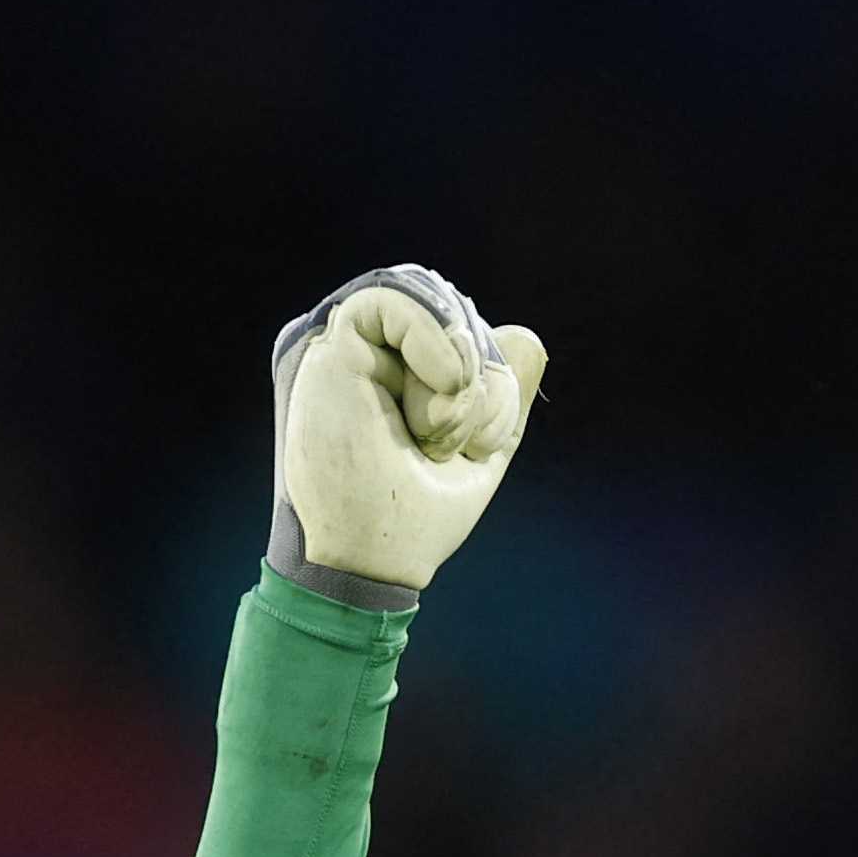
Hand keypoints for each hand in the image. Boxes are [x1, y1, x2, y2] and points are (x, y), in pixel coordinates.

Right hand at [266, 264, 545, 605]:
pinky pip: (397, 296)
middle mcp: (369, 357)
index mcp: (397, 379)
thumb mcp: (478, 450)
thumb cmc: (413, 520)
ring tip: (429, 436)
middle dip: (482, 385)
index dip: (492, 386)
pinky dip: (435, 337)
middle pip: (459, 322)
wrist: (370, 561)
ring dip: (459, 380)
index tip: (472, 451)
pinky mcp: (330, 346)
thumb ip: (500, 395)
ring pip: (436, 309)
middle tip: (444, 449)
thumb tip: (527, 335)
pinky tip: (443, 386)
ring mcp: (347, 350)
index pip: (465, 341)